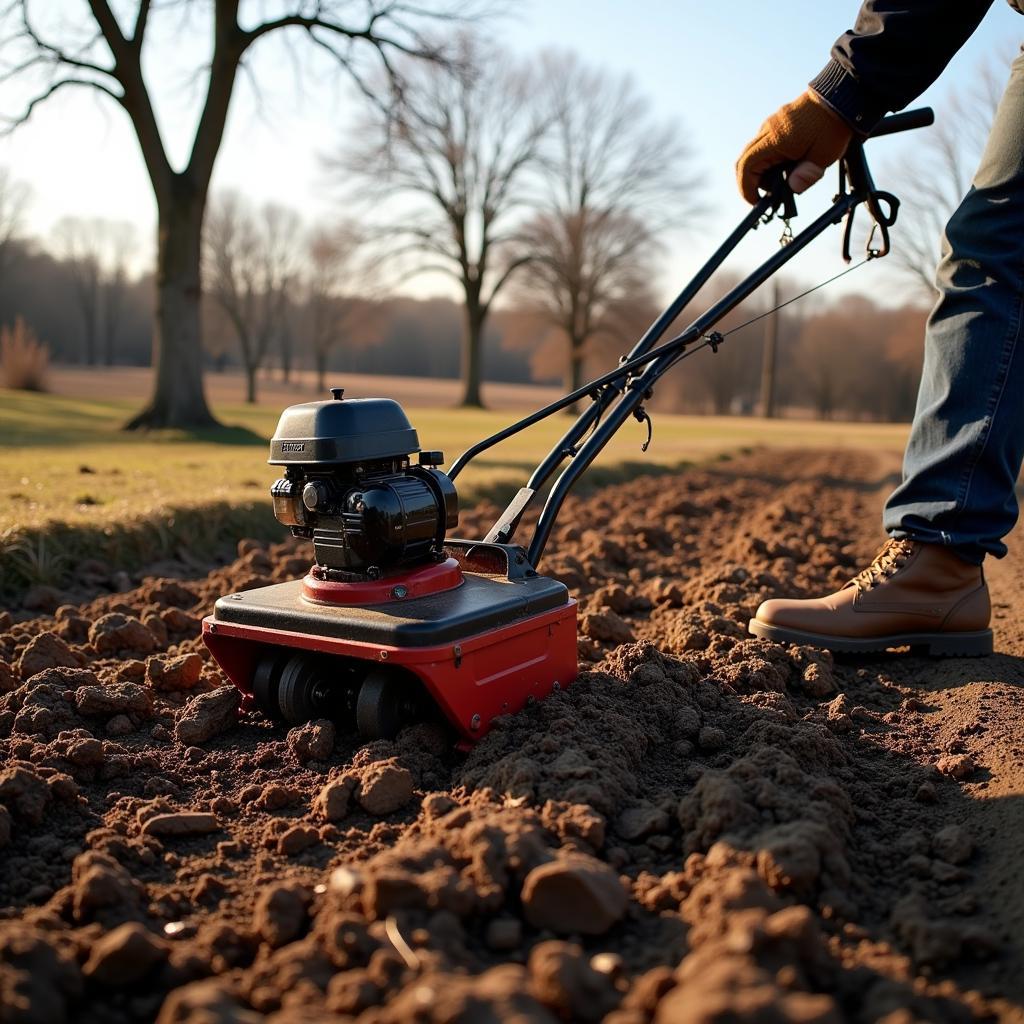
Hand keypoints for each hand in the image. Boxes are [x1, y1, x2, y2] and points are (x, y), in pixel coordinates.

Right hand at [736, 90, 853, 203]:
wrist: (840, 94)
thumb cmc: (832, 125)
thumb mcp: (824, 154)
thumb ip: (807, 174)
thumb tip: (793, 188)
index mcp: (774, 139)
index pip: (746, 166)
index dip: (746, 188)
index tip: (756, 201)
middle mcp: (767, 130)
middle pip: (745, 161)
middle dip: (752, 182)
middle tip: (770, 194)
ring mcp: (771, 124)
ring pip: (754, 153)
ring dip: (763, 171)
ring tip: (785, 177)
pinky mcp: (778, 122)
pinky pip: (764, 144)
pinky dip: (770, 159)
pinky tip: (789, 163)